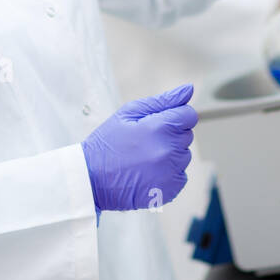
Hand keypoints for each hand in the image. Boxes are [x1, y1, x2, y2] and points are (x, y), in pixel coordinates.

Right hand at [81, 84, 196, 211]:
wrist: (91, 179)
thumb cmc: (108, 143)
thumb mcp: (128, 113)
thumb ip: (163, 101)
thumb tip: (189, 89)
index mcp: (159, 128)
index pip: (189, 115)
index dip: (174, 117)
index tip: (157, 124)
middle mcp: (168, 151)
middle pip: (186, 135)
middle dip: (170, 135)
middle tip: (144, 142)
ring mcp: (170, 173)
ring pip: (184, 156)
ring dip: (170, 155)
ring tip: (144, 158)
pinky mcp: (170, 191)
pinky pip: (180, 176)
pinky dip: (169, 173)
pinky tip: (148, 173)